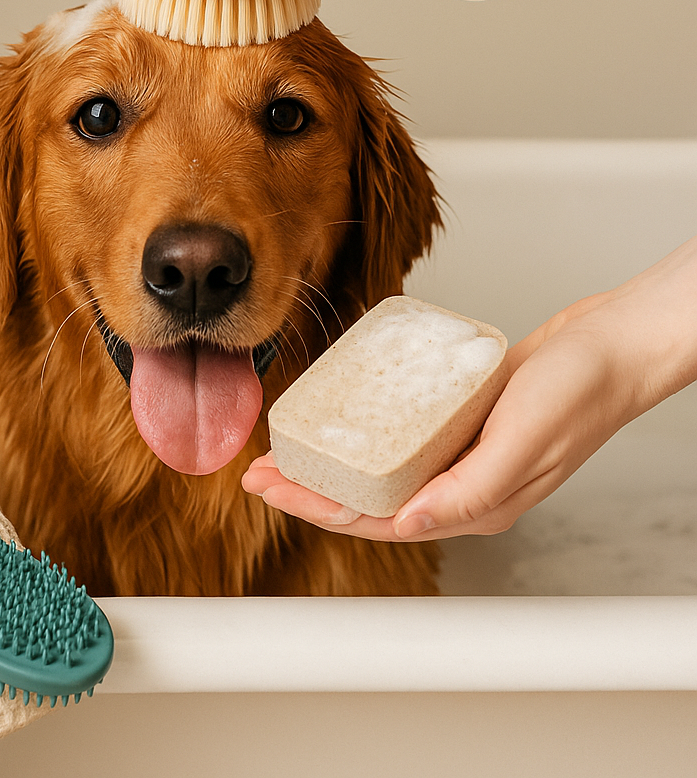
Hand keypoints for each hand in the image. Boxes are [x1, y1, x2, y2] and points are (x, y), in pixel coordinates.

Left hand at [243, 236, 696, 540]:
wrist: (609, 345)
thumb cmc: (579, 391)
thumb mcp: (523, 441)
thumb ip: (468, 490)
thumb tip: (408, 523)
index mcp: (471, 504)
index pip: (377, 520)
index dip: (316, 507)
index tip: (269, 487)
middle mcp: (460, 486)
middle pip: (368, 498)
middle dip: (309, 489)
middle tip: (259, 469)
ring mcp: (459, 454)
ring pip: (380, 470)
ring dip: (332, 462)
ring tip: (288, 447)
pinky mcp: (461, 422)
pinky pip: (401, 436)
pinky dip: (365, 433)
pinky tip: (342, 418)